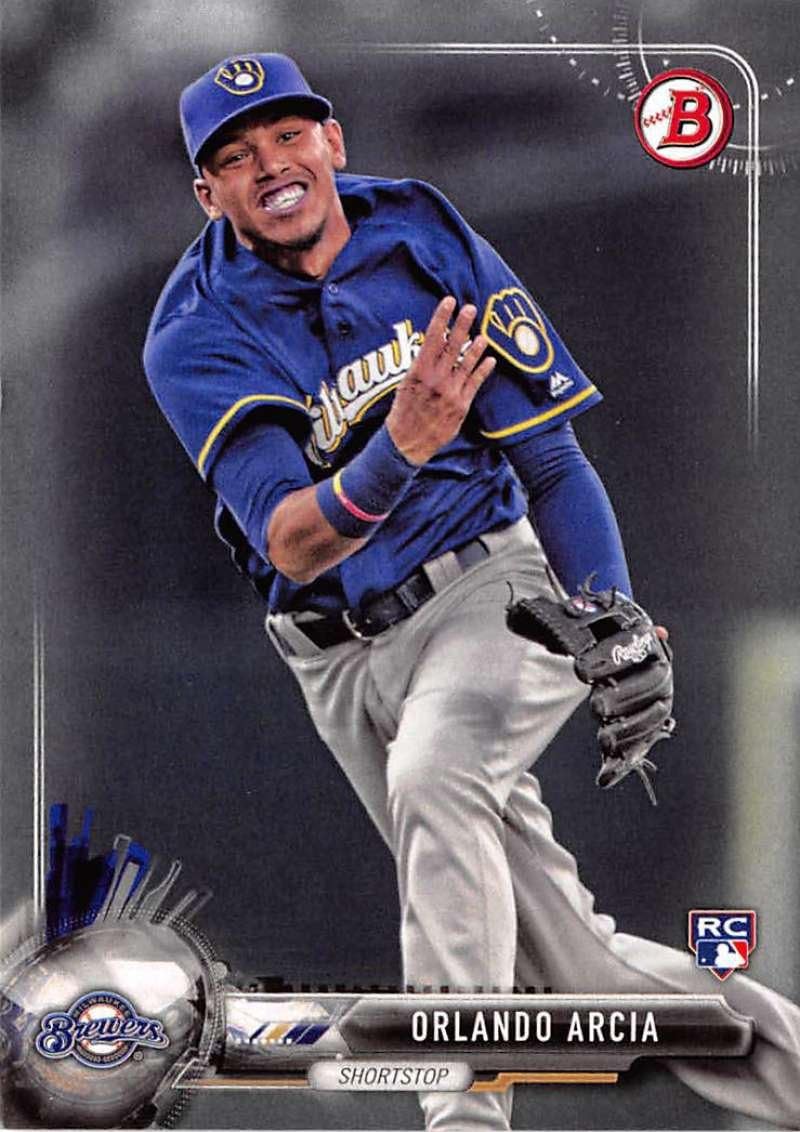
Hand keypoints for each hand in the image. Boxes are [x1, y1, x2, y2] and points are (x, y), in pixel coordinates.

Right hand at [385, 296, 495, 464]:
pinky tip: (490, 360)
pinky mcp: (461, 406)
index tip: (448, 301)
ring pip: (466, 364)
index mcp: (419, 372)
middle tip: (470, 308)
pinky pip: (474, 384)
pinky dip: (482, 371)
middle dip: (461, 325)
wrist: (407, 443)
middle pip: (452, 346)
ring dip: (476, 347)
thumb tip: (430, 347)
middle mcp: (436, 379)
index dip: (441, 318)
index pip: (432, 338)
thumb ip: (420, 367)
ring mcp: (450, 392)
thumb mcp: (404, 385)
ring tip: (483, 335)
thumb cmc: (403, 413)